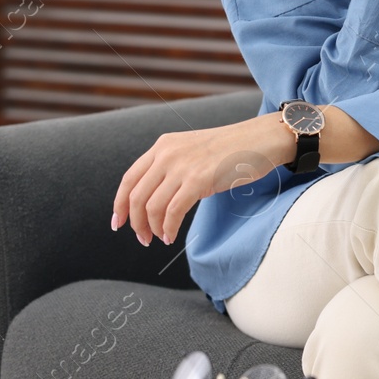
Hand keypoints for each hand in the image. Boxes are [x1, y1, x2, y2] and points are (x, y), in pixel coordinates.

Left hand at [111, 115, 288, 245]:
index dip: (119, 205)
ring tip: (160, 239)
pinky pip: (172, 212)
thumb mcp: (193, 151)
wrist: (261, 139)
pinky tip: (171, 236)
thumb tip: (155, 200)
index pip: (129, 179)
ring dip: (152, 229)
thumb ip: (172, 167)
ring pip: (152, 207)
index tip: (118, 223)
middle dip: (135, 223)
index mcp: (163, 145)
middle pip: (136, 196)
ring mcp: (182, 166)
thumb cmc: (232, 150)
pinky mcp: (199, 179)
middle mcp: (167, 153)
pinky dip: (168, 228)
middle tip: (142, 239)